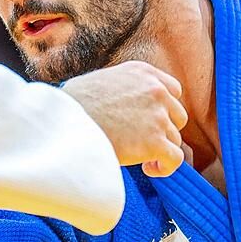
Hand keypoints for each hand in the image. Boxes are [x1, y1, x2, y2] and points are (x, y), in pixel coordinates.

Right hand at [61, 61, 187, 176]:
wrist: (63, 123)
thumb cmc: (71, 106)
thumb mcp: (100, 81)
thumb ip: (122, 88)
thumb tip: (123, 106)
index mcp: (142, 72)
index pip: (173, 91)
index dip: (164, 110)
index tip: (150, 123)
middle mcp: (155, 90)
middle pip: (177, 116)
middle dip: (163, 131)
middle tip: (142, 142)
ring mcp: (157, 116)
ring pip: (174, 139)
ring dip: (160, 150)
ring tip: (140, 159)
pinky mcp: (155, 142)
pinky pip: (175, 159)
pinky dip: (166, 167)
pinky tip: (149, 169)